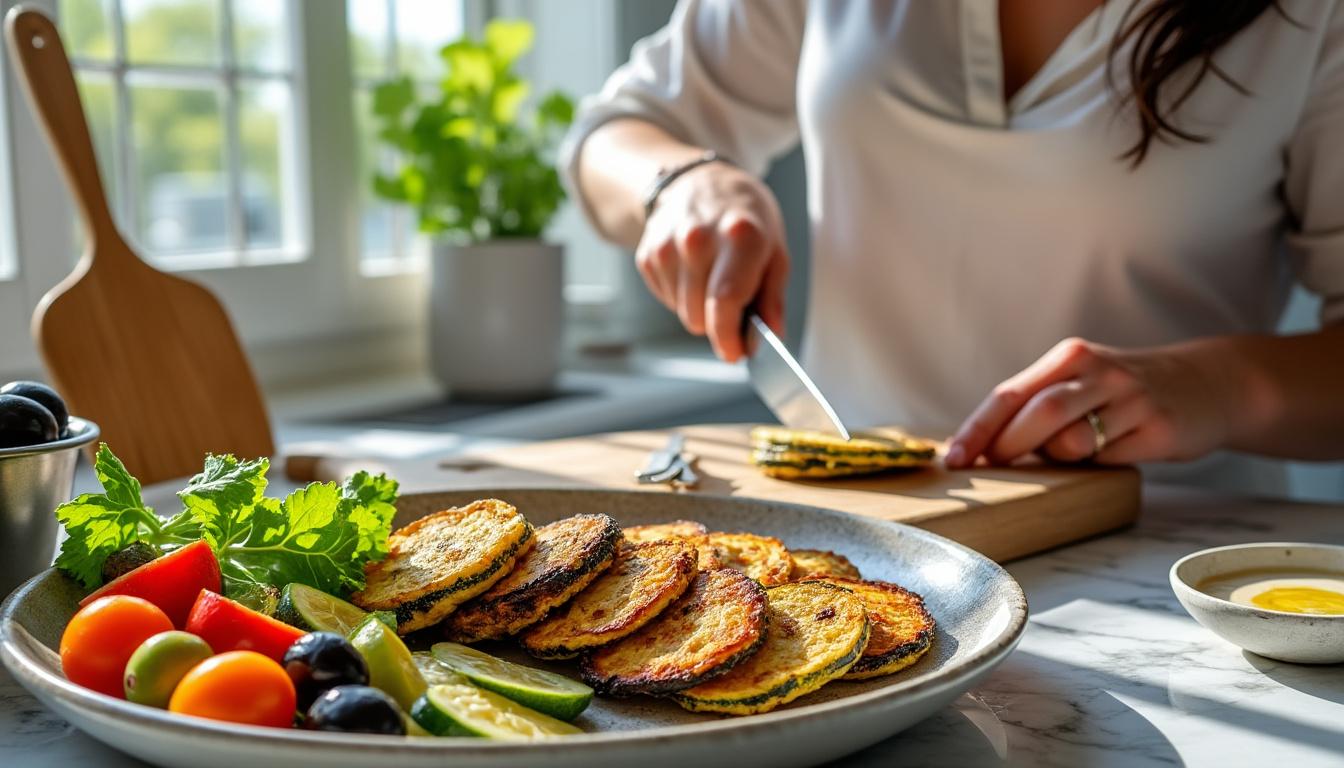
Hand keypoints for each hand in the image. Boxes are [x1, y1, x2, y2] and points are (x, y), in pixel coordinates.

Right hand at [635, 161, 789, 360]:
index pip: (725, 302)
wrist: (701, 181)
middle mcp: (698, 239)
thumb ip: (772, 296)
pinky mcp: (647, 253)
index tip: (735, 353)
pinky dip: (680, 295)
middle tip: (731, 300)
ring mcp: (667, 246)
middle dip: (717, 321)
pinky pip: (665, 298)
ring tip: (711, 277)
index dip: (728, 337)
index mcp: (739, 237)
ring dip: (698, 307)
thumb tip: (771, 335)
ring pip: (681, 312)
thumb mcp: (775, 249)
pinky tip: (692, 270)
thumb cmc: (745, 218)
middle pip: (699, 316)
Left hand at [944, 337, 1237, 467]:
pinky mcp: (1158, 428)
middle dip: (1009, 448)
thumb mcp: (1079, 382)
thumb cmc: (1123, 392)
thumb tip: (983, 447)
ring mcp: (1131, 398)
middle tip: (993, 469)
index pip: (1009, 394)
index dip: (977, 429)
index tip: (953, 459)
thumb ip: (1037, 405)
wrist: (1208, 383)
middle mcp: (1097, 372)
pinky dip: (1097, 465)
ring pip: (1073, 441)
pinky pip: (1110, 458)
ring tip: (1071, 453)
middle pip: (1038, 415)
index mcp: (1068, 357)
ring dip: (1059, 458)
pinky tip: (1110, 454)